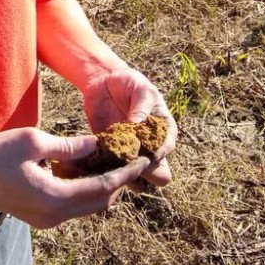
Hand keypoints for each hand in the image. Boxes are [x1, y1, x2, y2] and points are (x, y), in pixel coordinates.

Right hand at [0, 126, 152, 228]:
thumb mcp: (34, 141)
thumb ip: (69, 146)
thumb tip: (97, 144)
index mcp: (54, 198)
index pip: (102, 189)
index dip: (124, 174)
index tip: (142, 160)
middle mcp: (54, 216)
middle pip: (99, 202)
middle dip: (118, 182)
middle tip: (132, 160)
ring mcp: (47, 220)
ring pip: (87, 206)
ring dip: (102, 187)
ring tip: (114, 162)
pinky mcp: (40, 217)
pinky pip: (72, 206)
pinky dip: (85, 190)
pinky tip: (87, 169)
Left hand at [82, 67, 176, 187]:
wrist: (104, 82)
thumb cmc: (128, 82)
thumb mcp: (140, 89)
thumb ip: (141, 107)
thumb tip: (138, 127)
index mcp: (165, 131)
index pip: (167, 150)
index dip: (156, 150)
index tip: (139, 144)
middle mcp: (152, 148)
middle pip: (160, 176)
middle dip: (146, 170)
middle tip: (126, 156)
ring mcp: (133, 155)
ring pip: (138, 182)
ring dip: (126, 174)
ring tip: (110, 157)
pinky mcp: (112, 157)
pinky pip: (114, 173)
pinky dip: (107, 170)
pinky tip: (97, 158)